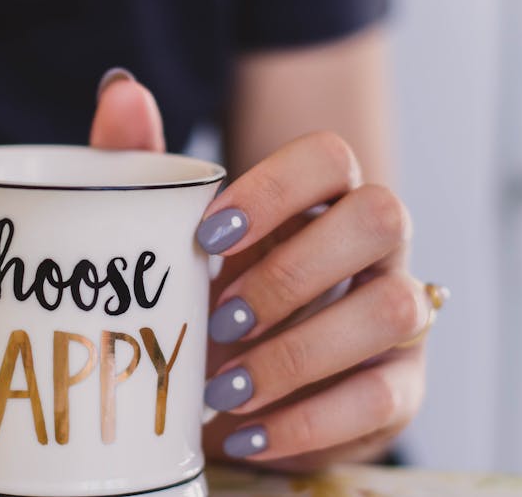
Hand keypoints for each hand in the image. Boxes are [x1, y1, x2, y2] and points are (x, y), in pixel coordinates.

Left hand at [89, 68, 427, 471]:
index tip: (207, 235)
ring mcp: (398, 314)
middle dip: (292, 272)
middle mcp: (374, 246)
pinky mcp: (400, 386)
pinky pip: (382, 398)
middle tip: (218, 319)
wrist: (238, 388)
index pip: (330, 157)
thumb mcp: (167, 237)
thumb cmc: (207, 294)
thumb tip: (121, 88)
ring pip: (392, 309)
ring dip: (298, 352)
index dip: (276, 187)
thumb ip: (142, 165)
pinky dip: (308, 421)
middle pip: (381, 216)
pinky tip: (248, 432)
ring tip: (224, 389)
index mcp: (319, 198)